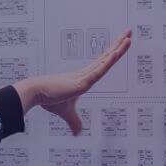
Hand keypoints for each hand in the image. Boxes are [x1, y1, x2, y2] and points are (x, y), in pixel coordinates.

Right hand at [13, 29, 132, 134]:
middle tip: (129, 32)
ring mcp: (85, 76)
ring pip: (105, 60)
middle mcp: (86, 73)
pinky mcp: (82, 82)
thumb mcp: (67, 113)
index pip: (103, 63)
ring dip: (118, 48)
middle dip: (119, 44)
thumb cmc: (49, 99)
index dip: (113, 53)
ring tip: (128, 36)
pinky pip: (98, 71)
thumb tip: (77, 134)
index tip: (121, 43)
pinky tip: (116, 54)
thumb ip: (74, 122)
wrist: (36, 94)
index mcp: (84, 77)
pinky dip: (107, 62)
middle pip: (107, 57)